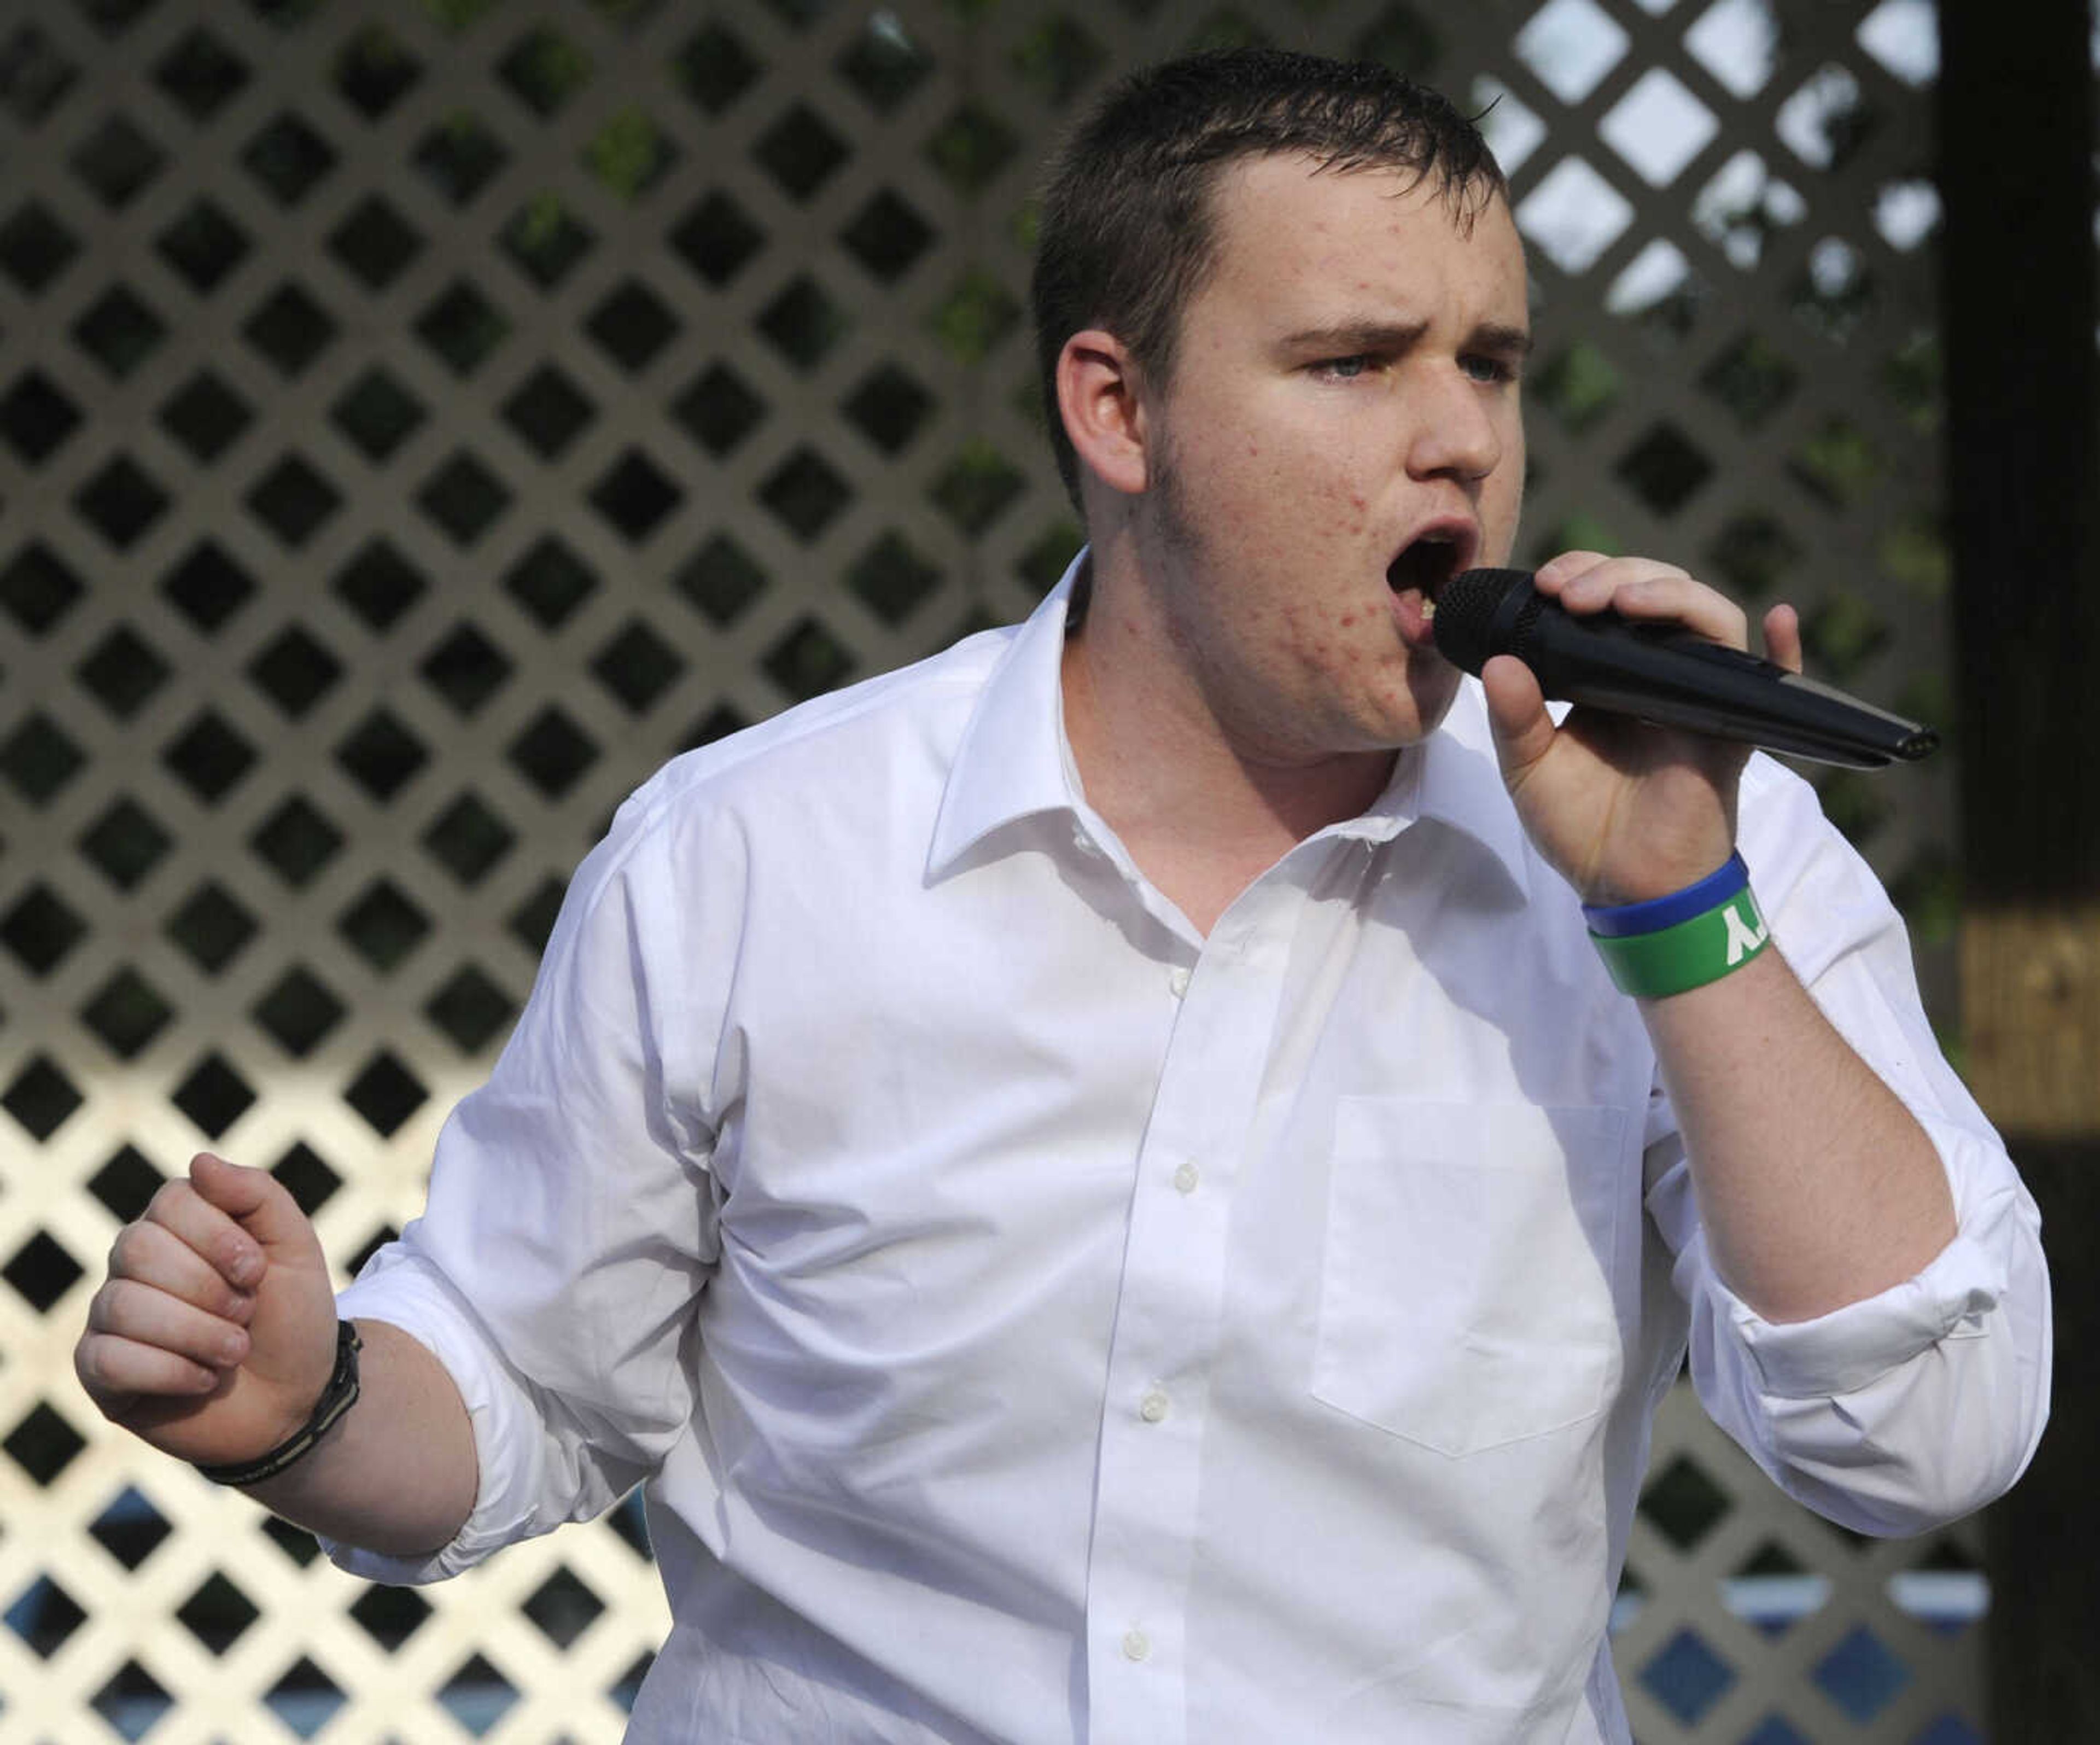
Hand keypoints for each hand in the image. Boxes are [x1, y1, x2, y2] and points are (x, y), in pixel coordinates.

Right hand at [75, 1152, 339, 1470]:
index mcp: (179, 1223)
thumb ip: (257, 1194)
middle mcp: (134, 1261)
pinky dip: (172, 1371)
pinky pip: (108, 1358)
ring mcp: (111, 1313)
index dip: (220, 1237)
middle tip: (245, 1313)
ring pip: (124, 1305)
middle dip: (209, 1288)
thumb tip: (199, 1161)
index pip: (172, 1200)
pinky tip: (203, 1379)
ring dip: (199, 1334)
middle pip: (139, 1248)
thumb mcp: (295, 1247)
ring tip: (234, 1351)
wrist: (295, 1396)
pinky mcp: (99, 1368)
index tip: (257, 1271)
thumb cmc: (292, 1316)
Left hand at [1479, 551, 1802, 903]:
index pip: (1609, 596)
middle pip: (1659, 593)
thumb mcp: (1529, 767)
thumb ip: (1514, 717)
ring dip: (1671, 596)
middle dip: (1615, 574)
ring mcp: (1700, 697)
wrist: (1623, 886)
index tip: (1547, 583)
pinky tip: (1779, 618)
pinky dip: (1783, 649)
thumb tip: (1498, 662)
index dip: (1585, 574)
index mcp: (1609, 672)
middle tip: (1570, 591)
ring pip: (1708, 621)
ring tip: (1623, 600)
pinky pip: (1770, 683)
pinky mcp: (1731, 730)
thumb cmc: (1579, 825)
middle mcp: (1659, 673)